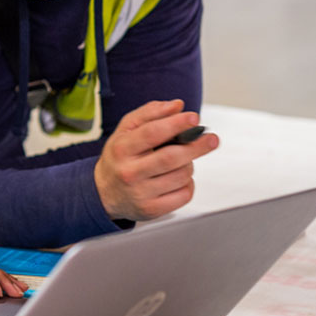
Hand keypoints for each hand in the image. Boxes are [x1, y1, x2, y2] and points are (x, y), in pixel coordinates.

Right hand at [94, 100, 218, 222]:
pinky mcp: (152, 209)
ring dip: (189, 165)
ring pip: (181, 175)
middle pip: (171, 157)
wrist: (104, 192)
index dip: (176, 124)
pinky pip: (184, 195)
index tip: (194, 118)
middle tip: (211, 139)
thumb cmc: (119, 157)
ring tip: (181, 161)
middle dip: (197, 146)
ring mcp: (140, 193)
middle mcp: (129, 172)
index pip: (152, 133)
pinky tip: (178, 179)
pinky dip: (188, 184)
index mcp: (122, 148)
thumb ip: (150, 113)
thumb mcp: (125, 130)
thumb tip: (177, 106)